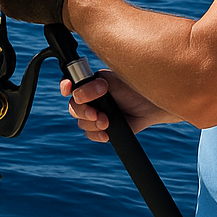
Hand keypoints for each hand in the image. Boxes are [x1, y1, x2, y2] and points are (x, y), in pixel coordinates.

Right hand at [60, 70, 174, 142]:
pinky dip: (97, 135)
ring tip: (106, 122)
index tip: (68, 89)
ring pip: (81, 122)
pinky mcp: (103, 128)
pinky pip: (90, 134)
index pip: (70, 84)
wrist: (151, 104)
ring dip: (92, 124)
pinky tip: (107, 133)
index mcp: (90, 83)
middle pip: (73, 107)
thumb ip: (92, 85)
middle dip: (84, 112)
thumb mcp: (111, 81)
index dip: (65, 87)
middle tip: (96, 114)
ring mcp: (96, 114)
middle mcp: (90, 99)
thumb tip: (78, 95)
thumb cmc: (133, 87)